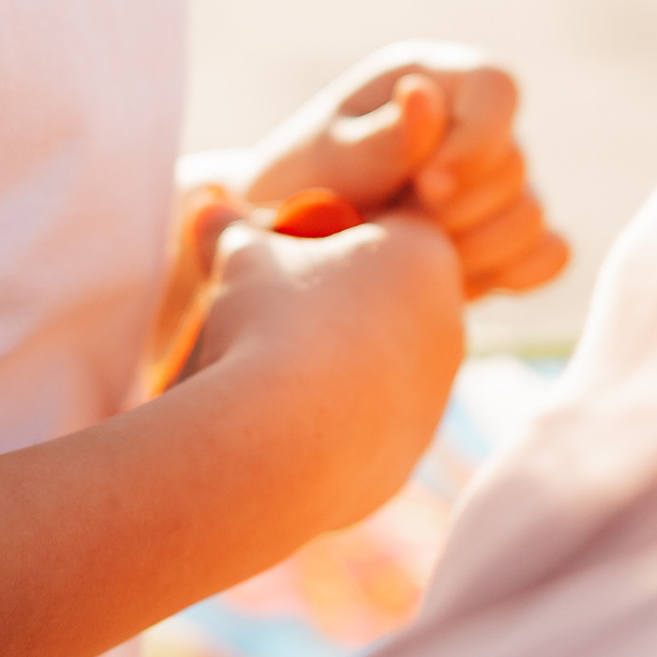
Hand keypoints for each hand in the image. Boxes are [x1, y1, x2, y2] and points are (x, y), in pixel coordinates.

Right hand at [181, 211, 468, 543]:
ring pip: (387, 359)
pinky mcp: (414, 450)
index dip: (340, 224)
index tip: (296, 241)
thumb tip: (207, 207)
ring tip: (279, 368)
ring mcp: (438, 391)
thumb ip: (233, 227)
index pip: (397, 217)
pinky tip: (293, 419)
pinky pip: (375, 419)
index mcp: (425, 254)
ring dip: (342, 356)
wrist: (284, 440)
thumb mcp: (243, 256)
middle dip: (341, 293)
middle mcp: (449, 321)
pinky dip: (339, 415)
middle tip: (280, 306)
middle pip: (394, 290)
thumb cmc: (272, 323)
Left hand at [206, 43, 570, 299]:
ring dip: (476, 249)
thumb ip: (376, 140)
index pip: (498, 89)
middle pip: (515, 164)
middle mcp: (474, 124)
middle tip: (399, 228)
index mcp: (432, 80)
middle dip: (459, 210)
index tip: (428, 188)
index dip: (478, 141)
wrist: (286, 249)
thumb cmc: (294, 188)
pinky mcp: (507, 234)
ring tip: (413, 257)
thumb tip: (422, 95)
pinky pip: (548, 254)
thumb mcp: (321, 162)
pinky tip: (461, 280)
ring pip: (531, 216)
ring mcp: (497, 181)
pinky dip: (514, 273)